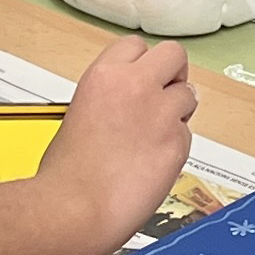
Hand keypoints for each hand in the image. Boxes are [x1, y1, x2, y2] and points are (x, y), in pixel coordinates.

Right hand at [36, 36, 198, 249]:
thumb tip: (121, 107)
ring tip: (155, 136)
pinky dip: (175, 147)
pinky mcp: (177, 144)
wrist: (74, 208)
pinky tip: (153, 163)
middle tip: (163, 95)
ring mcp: (161, 114)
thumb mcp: (77, 114)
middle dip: (172, 73)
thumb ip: (106, 99)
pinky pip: (187, 136)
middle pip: (173, 54)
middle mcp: (136, 86)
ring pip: (188, 96)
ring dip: (177, 113)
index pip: (136, 46)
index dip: (141, 64)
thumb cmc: (66, 174)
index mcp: (104, 76)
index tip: (142, 77)